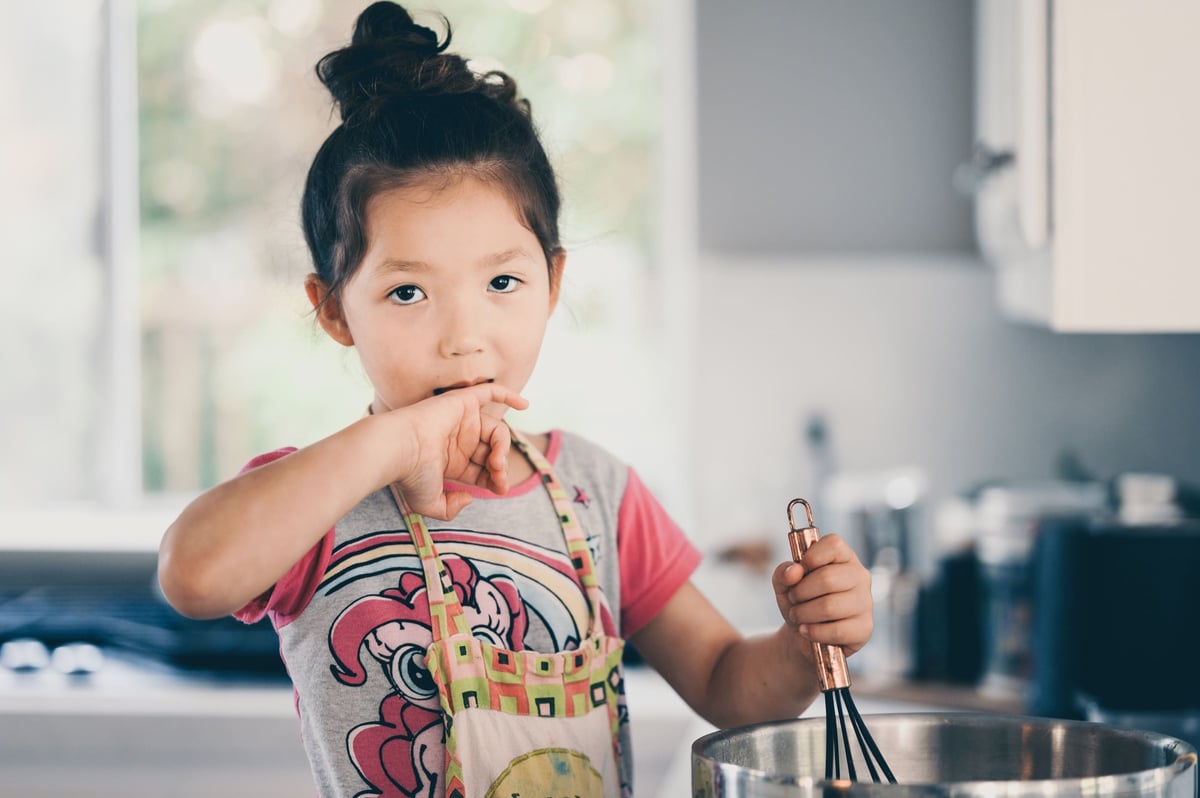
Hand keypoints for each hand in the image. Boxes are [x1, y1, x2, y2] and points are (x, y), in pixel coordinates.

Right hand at [386, 382, 528, 520]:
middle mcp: (457, 440)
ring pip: (496, 431)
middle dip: (500, 466)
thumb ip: (450, 508)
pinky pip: (490, 392)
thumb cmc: (411, 475)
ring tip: (497, 461)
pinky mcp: (462, 402)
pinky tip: (525, 405)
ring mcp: (460, 420)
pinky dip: (508, 395)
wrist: (400, 450)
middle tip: (499, 476)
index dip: (496, 480)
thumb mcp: (429, 503)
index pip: (484, 470)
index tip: (499, 490)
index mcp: (451, 461)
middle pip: (492, 452)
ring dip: (503, 447)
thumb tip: (470, 497)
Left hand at [772, 534, 872, 657]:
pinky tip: (806, 630)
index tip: (798, 572)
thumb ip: (783, 572)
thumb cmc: (799, 600)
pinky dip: (813, 632)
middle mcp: (859, 576)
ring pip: (829, 606)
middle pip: (827, 578)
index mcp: (843, 557)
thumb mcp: (783, 583)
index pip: (833, 544)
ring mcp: (865, 602)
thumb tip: (794, 572)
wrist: (804, 632)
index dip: (809, 558)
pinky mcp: (864, 628)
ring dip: (803, 614)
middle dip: (800, 592)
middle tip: (793, 600)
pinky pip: (836, 631)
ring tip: (797, 616)